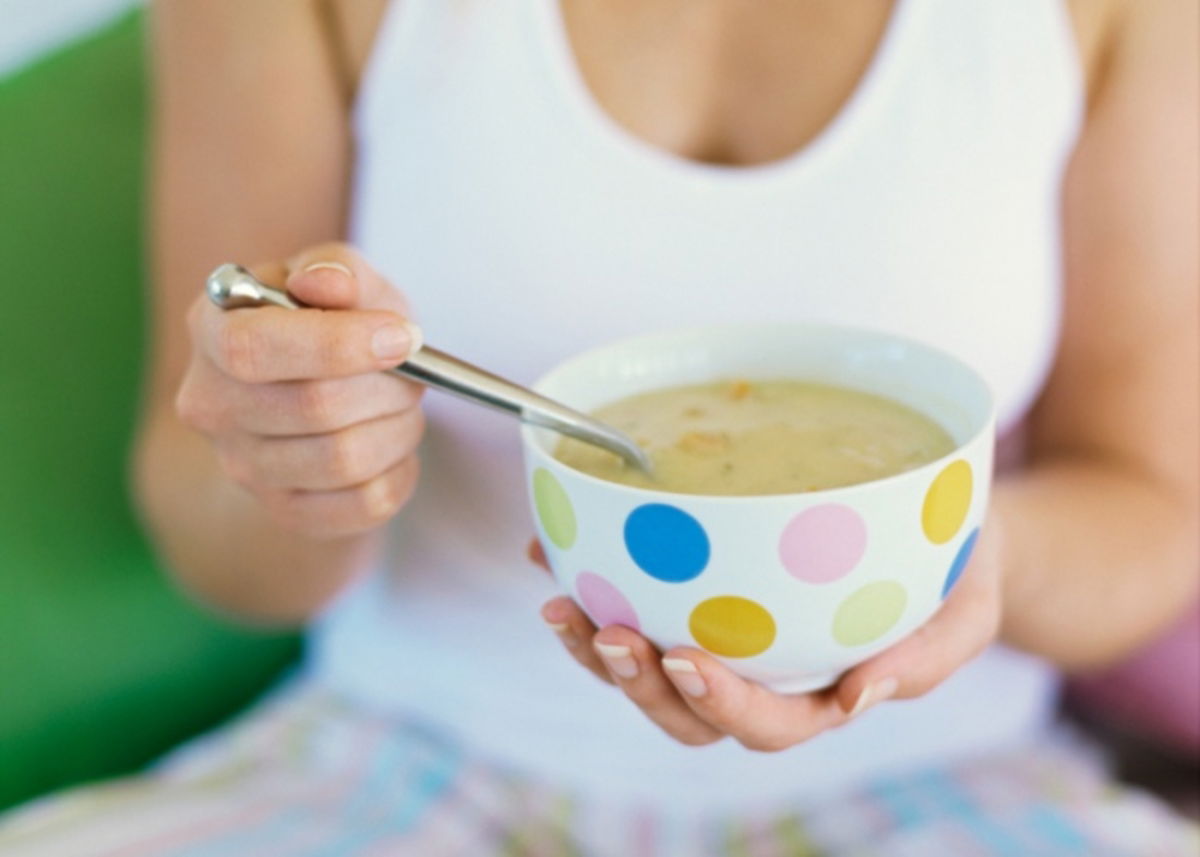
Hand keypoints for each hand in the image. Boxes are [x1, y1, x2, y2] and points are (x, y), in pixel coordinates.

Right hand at [176, 243, 424, 538]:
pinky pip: (364, 505)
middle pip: (314, 407)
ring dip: (399, 428)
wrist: (317, 389)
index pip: (253, 349)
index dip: (338, 345)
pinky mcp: (285, 511)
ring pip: (345, 460)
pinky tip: (396, 445)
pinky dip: (401, 472)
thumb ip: (337, 270)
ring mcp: (243, 466)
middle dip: (388, 386)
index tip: (403, 336)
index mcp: (212, 331)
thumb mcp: (340, 277)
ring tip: (403, 405)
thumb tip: (328, 284)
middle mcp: (211, 405)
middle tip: (414, 371)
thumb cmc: (332, 321)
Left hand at [530, 523, 1003, 750]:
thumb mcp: (969, 609)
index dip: (720, 705)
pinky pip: (635, 598)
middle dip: (636, 682)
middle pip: (686, 710)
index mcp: (823, 693)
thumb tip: (860, 698)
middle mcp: (763, 675)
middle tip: (607, 630)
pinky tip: (548, 547)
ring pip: (647, 667)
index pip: (767, 724)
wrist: (939, 521)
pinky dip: (586, 578)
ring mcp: (726, 636)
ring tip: (558, 600)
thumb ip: (925, 658)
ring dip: (595, 646)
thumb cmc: (959, 568)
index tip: (687, 659)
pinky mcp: (698, 592)